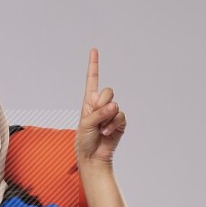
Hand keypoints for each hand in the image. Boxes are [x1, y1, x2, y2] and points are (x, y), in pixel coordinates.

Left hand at [75, 47, 126, 170]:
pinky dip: (113, 124)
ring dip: (106, 118)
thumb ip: (98, 112)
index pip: (92, 80)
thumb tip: (115, 106)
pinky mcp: (120, 123)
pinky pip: (120, 116)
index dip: (94, 65)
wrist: (92, 156)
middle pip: (107, 91)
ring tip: (99, 128)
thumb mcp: (85, 123)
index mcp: (89, 101)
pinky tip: (106, 132)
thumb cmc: (84, 140)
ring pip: (114, 105)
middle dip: (101, 104)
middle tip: (95, 117)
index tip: (94, 50)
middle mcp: (101, 105)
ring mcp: (112, 113)